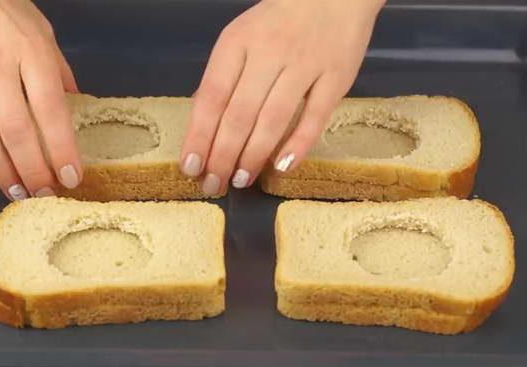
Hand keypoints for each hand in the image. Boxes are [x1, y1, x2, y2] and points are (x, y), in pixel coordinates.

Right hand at [0, 0, 81, 199]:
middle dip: (34, 170)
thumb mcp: (41, 30)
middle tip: (44, 195)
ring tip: (16, 193)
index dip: (61, 149)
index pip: (51, 111)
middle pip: (18, 131)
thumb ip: (58, 69)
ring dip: (1, 170)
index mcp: (30, 54)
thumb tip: (77, 103)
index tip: (71, 178)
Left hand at [180, 0, 383, 193]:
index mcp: (237, 42)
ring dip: (253, 155)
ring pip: (273, 119)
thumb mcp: (241, 38)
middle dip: (222, 156)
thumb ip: (224, 78)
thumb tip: (203, 129)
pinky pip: (315, 117)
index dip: (199, 136)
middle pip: (239, 114)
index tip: (190, 166)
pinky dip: (298, 145)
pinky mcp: (336, 76)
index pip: (211, 97)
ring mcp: (305, 64)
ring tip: (240, 181)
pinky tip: (281, 167)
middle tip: (214, 185)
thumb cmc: (279, 22)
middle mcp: (269, 53)